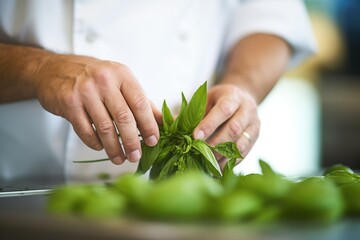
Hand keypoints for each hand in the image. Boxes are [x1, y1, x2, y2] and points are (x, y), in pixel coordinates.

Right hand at [34, 54, 160, 163]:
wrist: (53, 69)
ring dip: (114, 147)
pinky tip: (100, 147)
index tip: (154, 141)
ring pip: (105, 127)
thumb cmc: (92, 76)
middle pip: (124, 118)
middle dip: (132, 141)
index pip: (140, 102)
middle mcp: (104, 81)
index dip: (149, 124)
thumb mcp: (119, 80)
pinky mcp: (69, 103)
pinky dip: (95, 143)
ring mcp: (85, 92)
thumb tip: (162, 121)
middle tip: (136, 156)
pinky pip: (86, 130)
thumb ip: (140, 100)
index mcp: (121, 74)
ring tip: (120, 158)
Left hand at [193, 84, 259, 166]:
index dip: (210, 124)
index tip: (196, 136)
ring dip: (224, 156)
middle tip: (200, 153)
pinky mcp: (254, 139)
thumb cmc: (219, 99)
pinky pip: (244, 153)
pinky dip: (230, 163)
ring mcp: (254, 125)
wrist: (242, 98)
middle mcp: (247, 110)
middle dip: (216, 143)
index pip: (223, 110)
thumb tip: (172, 126)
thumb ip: (192, 112)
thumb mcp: (206, 99)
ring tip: (208, 164)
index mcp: (233, 96)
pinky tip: (217, 169)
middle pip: (234, 128)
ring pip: (241, 143)